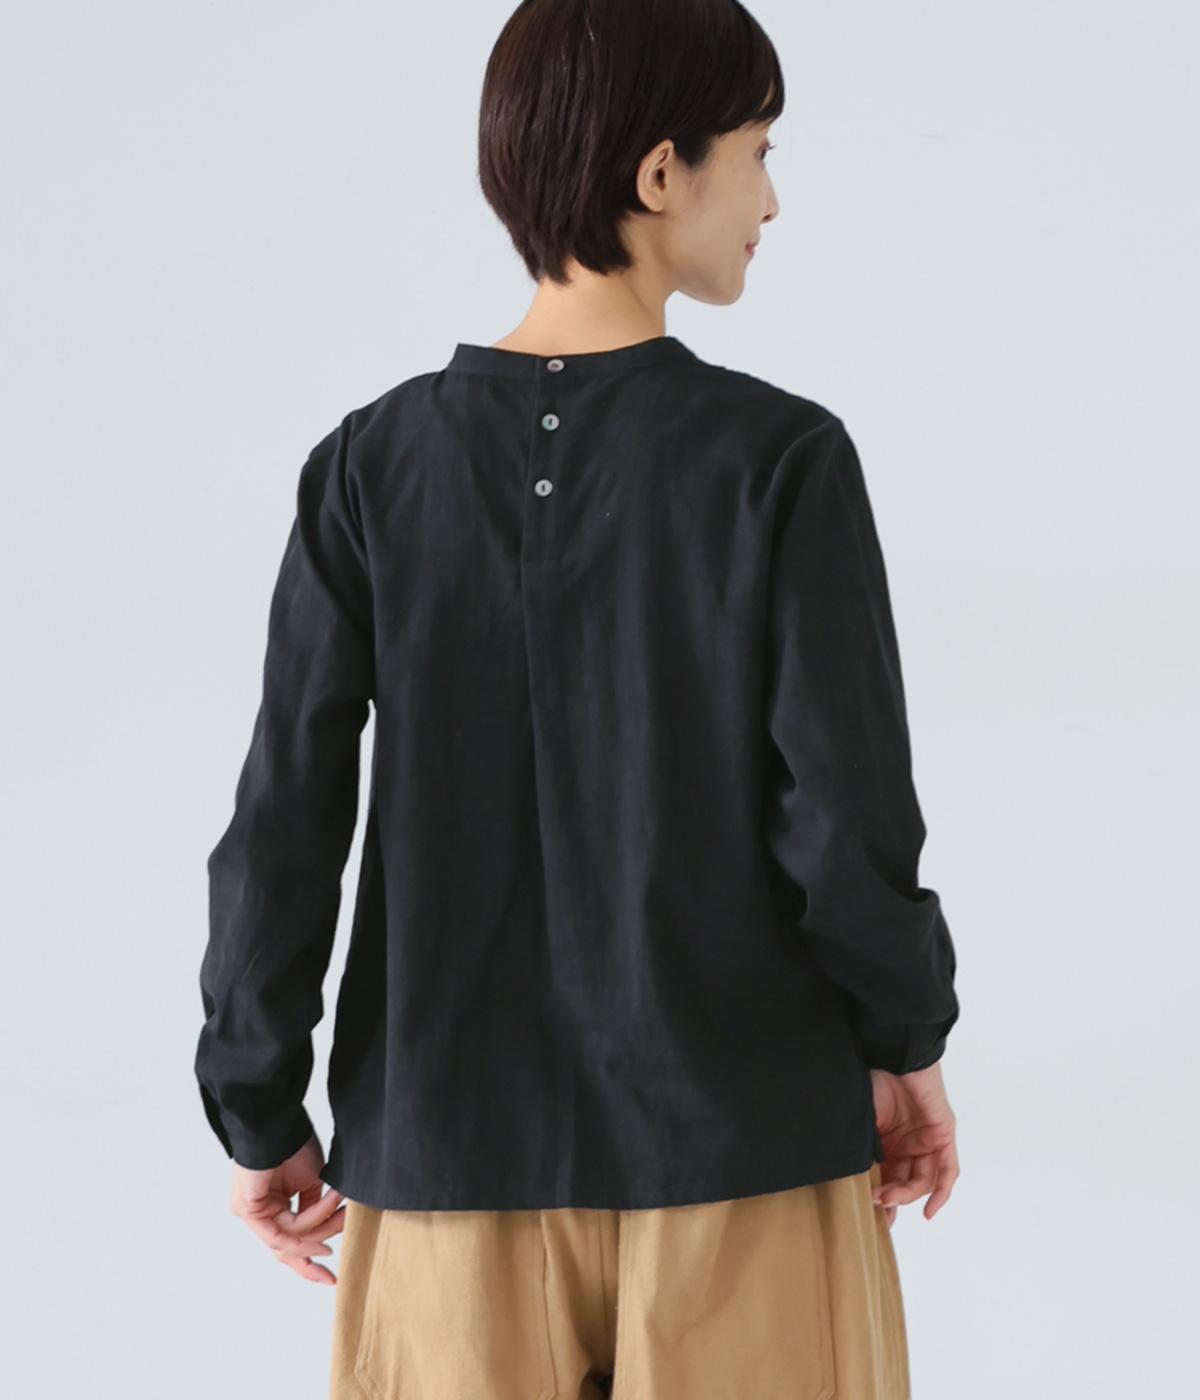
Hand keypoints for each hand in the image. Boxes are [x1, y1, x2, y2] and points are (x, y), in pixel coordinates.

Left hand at [230, 1134, 346, 1283]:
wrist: (278, 1124)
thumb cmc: (294, 1145)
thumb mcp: (313, 1183)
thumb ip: (316, 1210)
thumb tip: (330, 1233)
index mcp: (273, 1209)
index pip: (290, 1243)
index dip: (310, 1261)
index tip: (331, 1275)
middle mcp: (260, 1216)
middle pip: (285, 1251)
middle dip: (310, 1263)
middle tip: (331, 1275)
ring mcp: (252, 1214)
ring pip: (288, 1241)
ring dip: (320, 1229)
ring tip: (343, 1211)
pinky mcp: (248, 1209)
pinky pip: (281, 1231)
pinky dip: (308, 1224)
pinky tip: (326, 1215)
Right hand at [870, 1059, 958, 1227]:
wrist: (888, 1055)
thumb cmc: (870, 1081)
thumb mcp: (863, 1123)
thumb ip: (864, 1151)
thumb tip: (852, 1182)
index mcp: (889, 1139)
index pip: (889, 1176)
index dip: (882, 1198)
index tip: (869, 1214)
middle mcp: (910, 1142)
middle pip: (907, 1181)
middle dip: (893, 1198)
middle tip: (877, 1203)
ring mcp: (929, 1139)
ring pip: (924, 1179)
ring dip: (907, 1193)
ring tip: (888, 1197)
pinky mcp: (943, 1134)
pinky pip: (948, 1170)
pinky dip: (941, 1192)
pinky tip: (929, 1209)